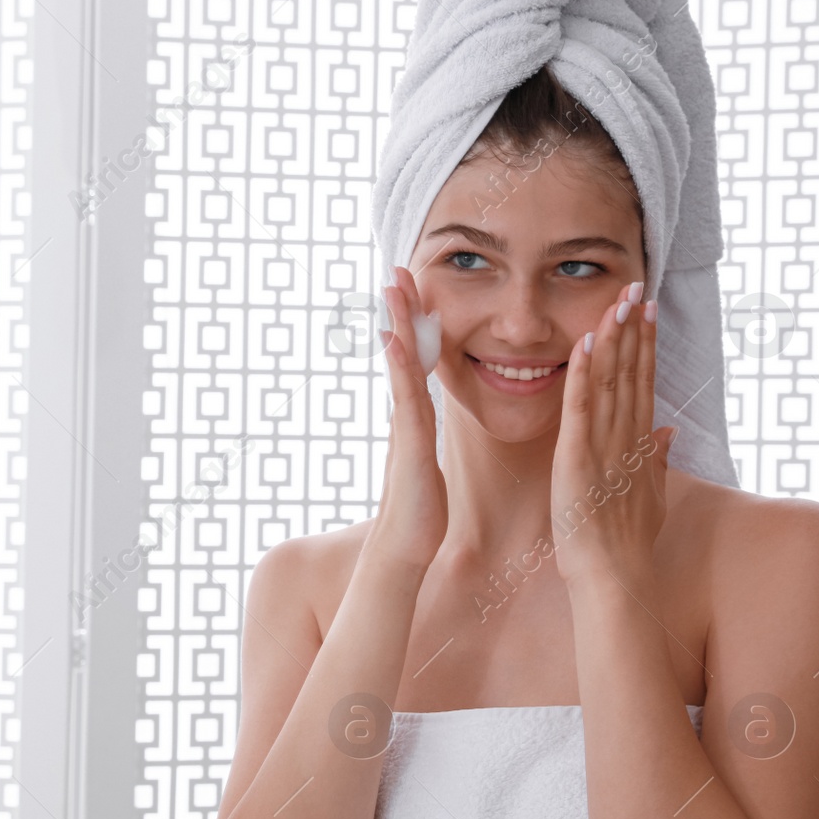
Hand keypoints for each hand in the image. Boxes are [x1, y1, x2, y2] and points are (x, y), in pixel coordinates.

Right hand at [365, 265, 447, 574]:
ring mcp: (405, 427)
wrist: (403, 548)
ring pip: (402, 365)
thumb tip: (423, 429)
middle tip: (396, 270)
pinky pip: (405, 397)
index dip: (413, 326)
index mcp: (416, 419)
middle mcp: (406, 416)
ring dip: (397, 325)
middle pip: (403, 352)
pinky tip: (393, 340)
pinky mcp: (410, 443)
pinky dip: (399, 366)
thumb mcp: (426, 467)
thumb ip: (422, 442)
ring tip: (392, 288)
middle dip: (400, 311)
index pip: (416, 361)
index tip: (412, 291)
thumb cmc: (419, 513)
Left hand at [551, 282, 675, 587]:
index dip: (645, 344)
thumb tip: (669, 431)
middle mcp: (627, 439)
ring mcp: (604, 447)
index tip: (648, 310)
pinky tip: (585, 342)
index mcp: (638, 446)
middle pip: (632, 373)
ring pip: (611, 382)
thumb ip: (657, 461)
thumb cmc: (626, 544)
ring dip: (614, 338)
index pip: (643, 383)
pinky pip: (580, 409)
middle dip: (634, 328)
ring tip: (619, 300)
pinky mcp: (578, 459)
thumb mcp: (650, 497)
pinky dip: (583, 374)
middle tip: (637, 286)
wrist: (615, 578)